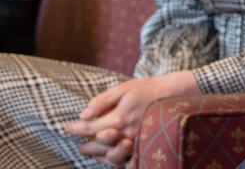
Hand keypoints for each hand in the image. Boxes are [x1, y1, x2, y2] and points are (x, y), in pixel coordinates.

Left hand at [64, 71, 198, 166]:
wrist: (176, 94)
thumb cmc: (149, 88)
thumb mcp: (124, 88)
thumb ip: (102, 101)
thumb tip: (83, 114)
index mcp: (118, 119)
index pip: (89, 128)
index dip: (75, 129)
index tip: (66, 128)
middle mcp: (126, 134)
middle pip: (98, 145)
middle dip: (86, 147)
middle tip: (78, 148)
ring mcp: (136, 141)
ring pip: (111, 154)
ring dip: (99, 154)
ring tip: (92, 153)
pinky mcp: (145, 144)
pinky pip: (126, 157)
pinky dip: (116, 158)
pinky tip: (111, 155)